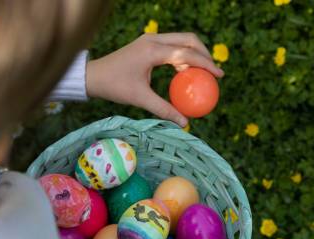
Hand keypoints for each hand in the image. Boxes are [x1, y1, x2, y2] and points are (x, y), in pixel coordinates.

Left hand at [86, 33, 223, 126]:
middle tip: (214, 72)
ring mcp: (150, 40)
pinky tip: (185, 74)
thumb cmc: (115, 87)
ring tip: (203, 74)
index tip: (220, 75)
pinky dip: (182, 57)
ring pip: (181, 41)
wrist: (93, 76)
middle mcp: (153, 40)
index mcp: (153, 50)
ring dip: (194, 54)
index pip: (187, 53)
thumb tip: (185, 124)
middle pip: (189, 39)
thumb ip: (164, 110)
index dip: (206, 64)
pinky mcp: (147, 44)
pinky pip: (171, 47)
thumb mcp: (141, 99)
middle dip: (205, 53)